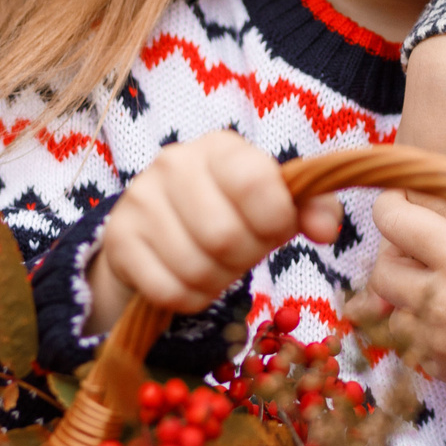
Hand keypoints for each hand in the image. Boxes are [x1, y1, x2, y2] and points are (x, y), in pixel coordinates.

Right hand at [87, 131, 343, 332]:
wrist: (159, 231)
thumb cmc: (231, 213)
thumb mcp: (275, 205)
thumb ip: (312, 208)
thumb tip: (326, 230)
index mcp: (221, 147)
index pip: (257, 184)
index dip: (275, 221)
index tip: (273, 229)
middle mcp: (174, 163)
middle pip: (226, 237)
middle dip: (243, 259)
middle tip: (240, 254)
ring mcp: (140, 199)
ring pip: (195, 268)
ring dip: (216, 282)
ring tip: (214, 265)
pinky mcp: (119, 238)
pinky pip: (167, 289)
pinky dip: (188, 298)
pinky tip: (187, 279)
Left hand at [366, 123, 445, 445]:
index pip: (392, 220)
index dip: (396, 206)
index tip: (411, 204)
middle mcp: (439, 299)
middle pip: (383, 267)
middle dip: (399, 253)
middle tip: (428, 247)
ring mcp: (435, 340)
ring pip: (389, 307)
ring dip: (405, 292)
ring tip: (439, 282)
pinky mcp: (442, 370)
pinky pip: (407, 342)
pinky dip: (418, 327)